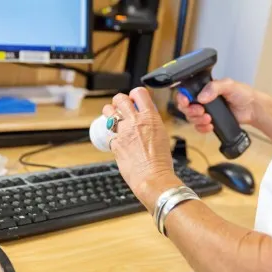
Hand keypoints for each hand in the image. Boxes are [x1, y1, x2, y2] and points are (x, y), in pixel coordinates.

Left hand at [103, 88, 182, 212]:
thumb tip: (145, 119)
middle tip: (120, 107)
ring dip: (110, 113)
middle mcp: (135, 121)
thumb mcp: (162, 135)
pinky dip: (113, 137)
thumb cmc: (161, 162)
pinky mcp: (115, 144)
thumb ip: (151, 123)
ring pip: (109, 112)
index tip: (134, 99)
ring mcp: (123, 132)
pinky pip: (110, 135)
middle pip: (120, 98)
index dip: (135, 94)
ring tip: (113, 118)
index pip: (139, 93)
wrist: (153, 178)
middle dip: (119, 101)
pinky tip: (119, 142)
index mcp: (150, 117)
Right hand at [177, 78, 257, 132]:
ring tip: (209, 119)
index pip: (186, 92)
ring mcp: (205, 112)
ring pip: (191, 118)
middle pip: (185, 107)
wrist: (252, 109)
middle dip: (190, 110)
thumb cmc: (242, 94)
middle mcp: (202, 100)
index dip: (182, 97)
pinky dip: (202, 128)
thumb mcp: (229, 85)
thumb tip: (201, 97)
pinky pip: (198, 127)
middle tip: (201, 111)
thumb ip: (214, 87)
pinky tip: (210, 126)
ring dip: (197, 120)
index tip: (186, 101)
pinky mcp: (209, 122)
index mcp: (204, 88)